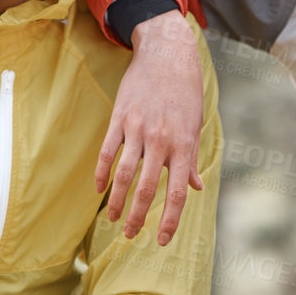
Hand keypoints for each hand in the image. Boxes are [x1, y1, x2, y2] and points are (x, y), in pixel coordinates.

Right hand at [93, 10, 204, 245]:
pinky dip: (102, 174)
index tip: (162, 240)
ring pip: (123, 175)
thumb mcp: (195, 125)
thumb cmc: (185, 92)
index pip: (176, 192)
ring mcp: (137, 129)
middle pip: (146, 189)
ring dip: (117, 201)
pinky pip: (107, 152)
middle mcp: (160, 139)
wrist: (166, 54)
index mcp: (183, 145)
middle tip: (131, 236)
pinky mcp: (119, 118)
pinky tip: (100, 190)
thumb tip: (195, 188)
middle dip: (138, 218)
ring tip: (114, 219)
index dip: (170, 220)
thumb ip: (190, 159)